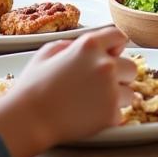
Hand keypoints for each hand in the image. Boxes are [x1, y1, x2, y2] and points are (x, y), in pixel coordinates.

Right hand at [0, 26, 137, 156]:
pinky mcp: (111, 114)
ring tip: (93, 102)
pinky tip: (89, 115)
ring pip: (130, 92)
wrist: (27, 120)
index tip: (112, 55)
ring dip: (117, 96)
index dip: (115, 47)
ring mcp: (110, 90)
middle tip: (98, 85)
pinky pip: (120, 112)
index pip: (119, 37)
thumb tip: (89, 46)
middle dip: (118, 75)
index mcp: (90, 46)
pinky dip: (108, 115)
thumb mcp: (48, 51)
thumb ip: (73, 44)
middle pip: (130, 67)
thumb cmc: (32, 86)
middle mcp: (105, 65)